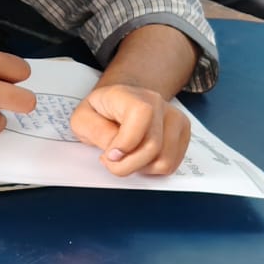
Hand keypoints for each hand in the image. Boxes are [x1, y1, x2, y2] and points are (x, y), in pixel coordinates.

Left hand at [70, 83, 190, 175]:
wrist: (119, 104)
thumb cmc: (100, 111)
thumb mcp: (82, 119)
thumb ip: (96, 131)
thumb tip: (116, 151)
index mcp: (129, 95)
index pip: (142, 114)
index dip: (127, 141)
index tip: (111, 155)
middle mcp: (156, 103)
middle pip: (153, 145)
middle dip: (127, 164)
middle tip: (111, 161)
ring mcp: (173, 118)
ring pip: (165, 159)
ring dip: (140, 168)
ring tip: (126, 159)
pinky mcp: (181, 133)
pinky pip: (172, 163)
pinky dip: (152, 168)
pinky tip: (139, 158)